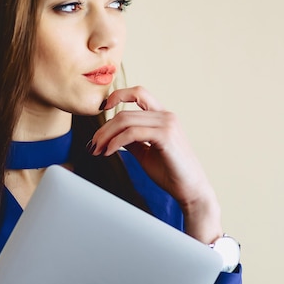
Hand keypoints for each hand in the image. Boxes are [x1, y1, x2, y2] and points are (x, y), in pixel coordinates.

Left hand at [90, 86, 222, 242]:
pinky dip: (116, 142)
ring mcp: (167, 124)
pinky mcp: (166, 136)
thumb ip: (131, 139)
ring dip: (106, 136)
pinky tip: (108, 152)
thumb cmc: (170, 173)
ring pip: (126, 120)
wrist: (190, 190)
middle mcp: (166, 115)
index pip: (138, 93)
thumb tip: (111, 134)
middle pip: (125, 112)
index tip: (102, 107)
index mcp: (162, 116)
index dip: (118, 95)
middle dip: (103, 129)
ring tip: (97, 150)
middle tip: (92, 145)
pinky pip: (132, 133)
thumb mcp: (145, 152)